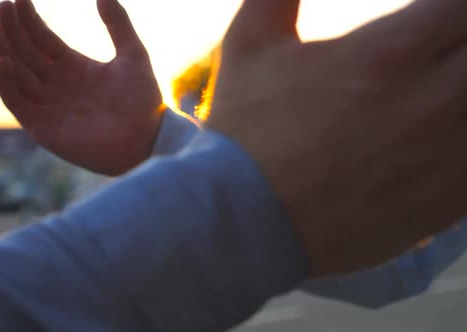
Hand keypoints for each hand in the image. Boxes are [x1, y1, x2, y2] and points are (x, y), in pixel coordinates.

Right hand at [0, 0, 162, 175]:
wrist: (148, 139)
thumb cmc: (144, 102)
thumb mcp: (133, 54)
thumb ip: (118, 24)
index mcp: (74, 68)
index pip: (42, 41)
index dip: (29, 21)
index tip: (17, 0)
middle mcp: (57, 86)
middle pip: (25, 54)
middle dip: (12, 31)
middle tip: (2, 6)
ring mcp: (49, 107)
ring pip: (16, 76)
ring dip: (3, 53)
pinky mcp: (43, 128)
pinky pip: (18, 104)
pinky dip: (8, 84)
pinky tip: (4, 62)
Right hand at [208, 0, 466, 275]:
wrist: (247, 223)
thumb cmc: (246, 134)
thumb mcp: (249, 45)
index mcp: (388, 54)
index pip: (459, 8)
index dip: (449, 11)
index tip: (430, 19)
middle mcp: (432, 102)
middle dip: (460, 42)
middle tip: (435, 50)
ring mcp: (447, 157)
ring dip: (464, 88)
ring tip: (435, 90)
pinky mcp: (447, 202)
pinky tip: (442, 131)